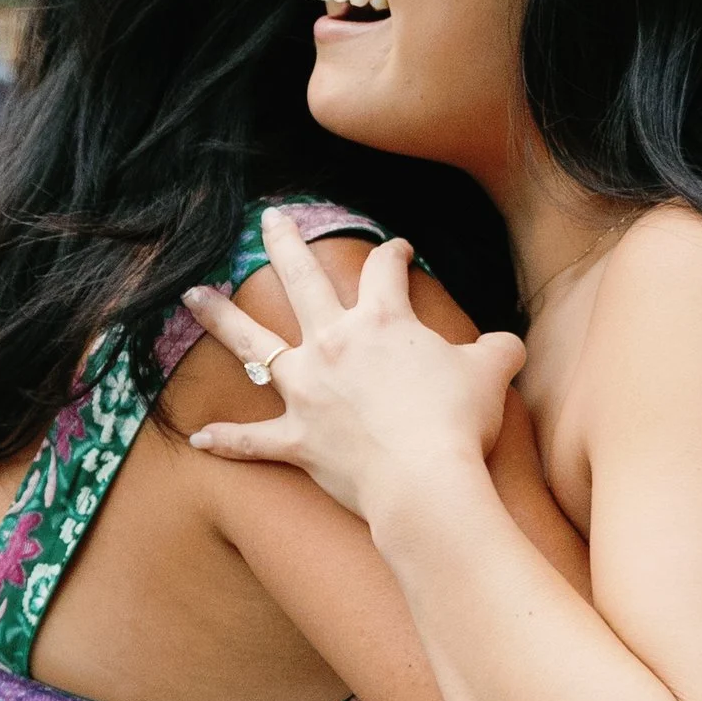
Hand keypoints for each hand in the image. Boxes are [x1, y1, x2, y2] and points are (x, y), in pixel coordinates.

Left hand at [182, 208, 524, 525]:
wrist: (425, 482)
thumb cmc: (457, 423)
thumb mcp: (492, 374)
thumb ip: (498, 350)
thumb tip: (509, 345)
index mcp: (382, 322)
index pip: (385, 271)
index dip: (394, 255)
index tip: (400, 250)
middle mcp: (334, 345)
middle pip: (301, 280)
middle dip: (283, 244)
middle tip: (267, 219)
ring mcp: (307, 392)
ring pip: (253, 344)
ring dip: (220, 318)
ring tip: (192, 295)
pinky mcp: (295, 439)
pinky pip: (252, 440)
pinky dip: (226, 440)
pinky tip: (199, 436)